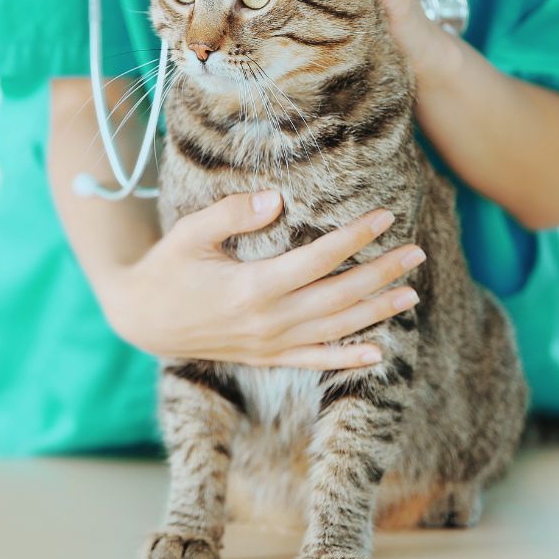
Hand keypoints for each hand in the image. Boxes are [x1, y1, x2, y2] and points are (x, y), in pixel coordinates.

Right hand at [99, 191, 423, 369]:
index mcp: (252, 288)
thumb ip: (233, 214)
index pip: (318, 259)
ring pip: (335, 329)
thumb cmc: (167, 268)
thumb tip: (277, 198)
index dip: (355, 238)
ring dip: (376, 312)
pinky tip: (377, 353)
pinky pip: (314, 360)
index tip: (385, 217)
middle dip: (380, 274)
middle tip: (415, 254)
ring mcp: (270, 344)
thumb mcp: (190, 233)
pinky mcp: (266, 357)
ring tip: (411, 293)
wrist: (142, 319)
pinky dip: (347, 359)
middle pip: (338, 296)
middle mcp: (269, 321)